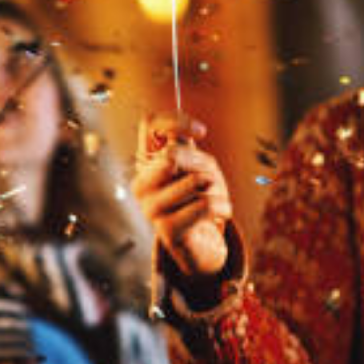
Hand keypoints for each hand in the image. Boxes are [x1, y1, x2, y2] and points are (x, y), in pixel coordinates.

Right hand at [133, 113, 231, 279]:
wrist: (202, 242)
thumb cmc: (200, 196)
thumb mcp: (199, 166)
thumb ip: (188, 154)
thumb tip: (171, 158)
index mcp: (145, 163)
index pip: (148, 124)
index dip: (174, 121)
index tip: (201, 132)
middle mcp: (140, 184)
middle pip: (174, 154)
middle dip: (203, 165)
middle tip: (209, 181)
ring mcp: (149, 208)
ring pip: (195, 180)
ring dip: (217, 189)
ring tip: (214, 199)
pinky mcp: (166, 231)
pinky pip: (205, 204)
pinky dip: (223, 207)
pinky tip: (218, 215)